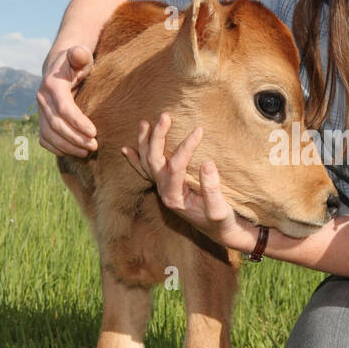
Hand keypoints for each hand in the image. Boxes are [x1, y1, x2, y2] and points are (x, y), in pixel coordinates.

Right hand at [37, 44, 97, 155]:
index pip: (63, 108)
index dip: (78, 122)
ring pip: (49, 135)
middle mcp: (42, 99)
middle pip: (56, 124)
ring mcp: (40, 111)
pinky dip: (57, 148)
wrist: (60, 66)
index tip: (94, 132)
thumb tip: (79, 53)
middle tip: (94, 146)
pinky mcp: (41, 119)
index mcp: (52, 84)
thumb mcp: (80, 54)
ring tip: (87, 152)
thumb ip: (80, 54)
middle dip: (75, 138)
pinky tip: (73, 152)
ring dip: (67, 146)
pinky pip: (45, 139)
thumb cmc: (76, 61)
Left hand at [122, 113, 261, 252]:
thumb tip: (206, 163)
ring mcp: (163, 189)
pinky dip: (136, 160)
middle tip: (165, 116)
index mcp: (175, 197)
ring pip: (147, 163)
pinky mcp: (167, 187)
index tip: (199, 130)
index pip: (176, 166)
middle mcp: (164, 192)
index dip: (186, 146)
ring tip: (144, 123)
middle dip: (157, 137)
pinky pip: (146, 172)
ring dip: (144, 143)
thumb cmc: (221, 222)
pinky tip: (127, 149)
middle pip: (153, 160)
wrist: (219, 232)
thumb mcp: (220, 210)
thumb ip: (212, 189)